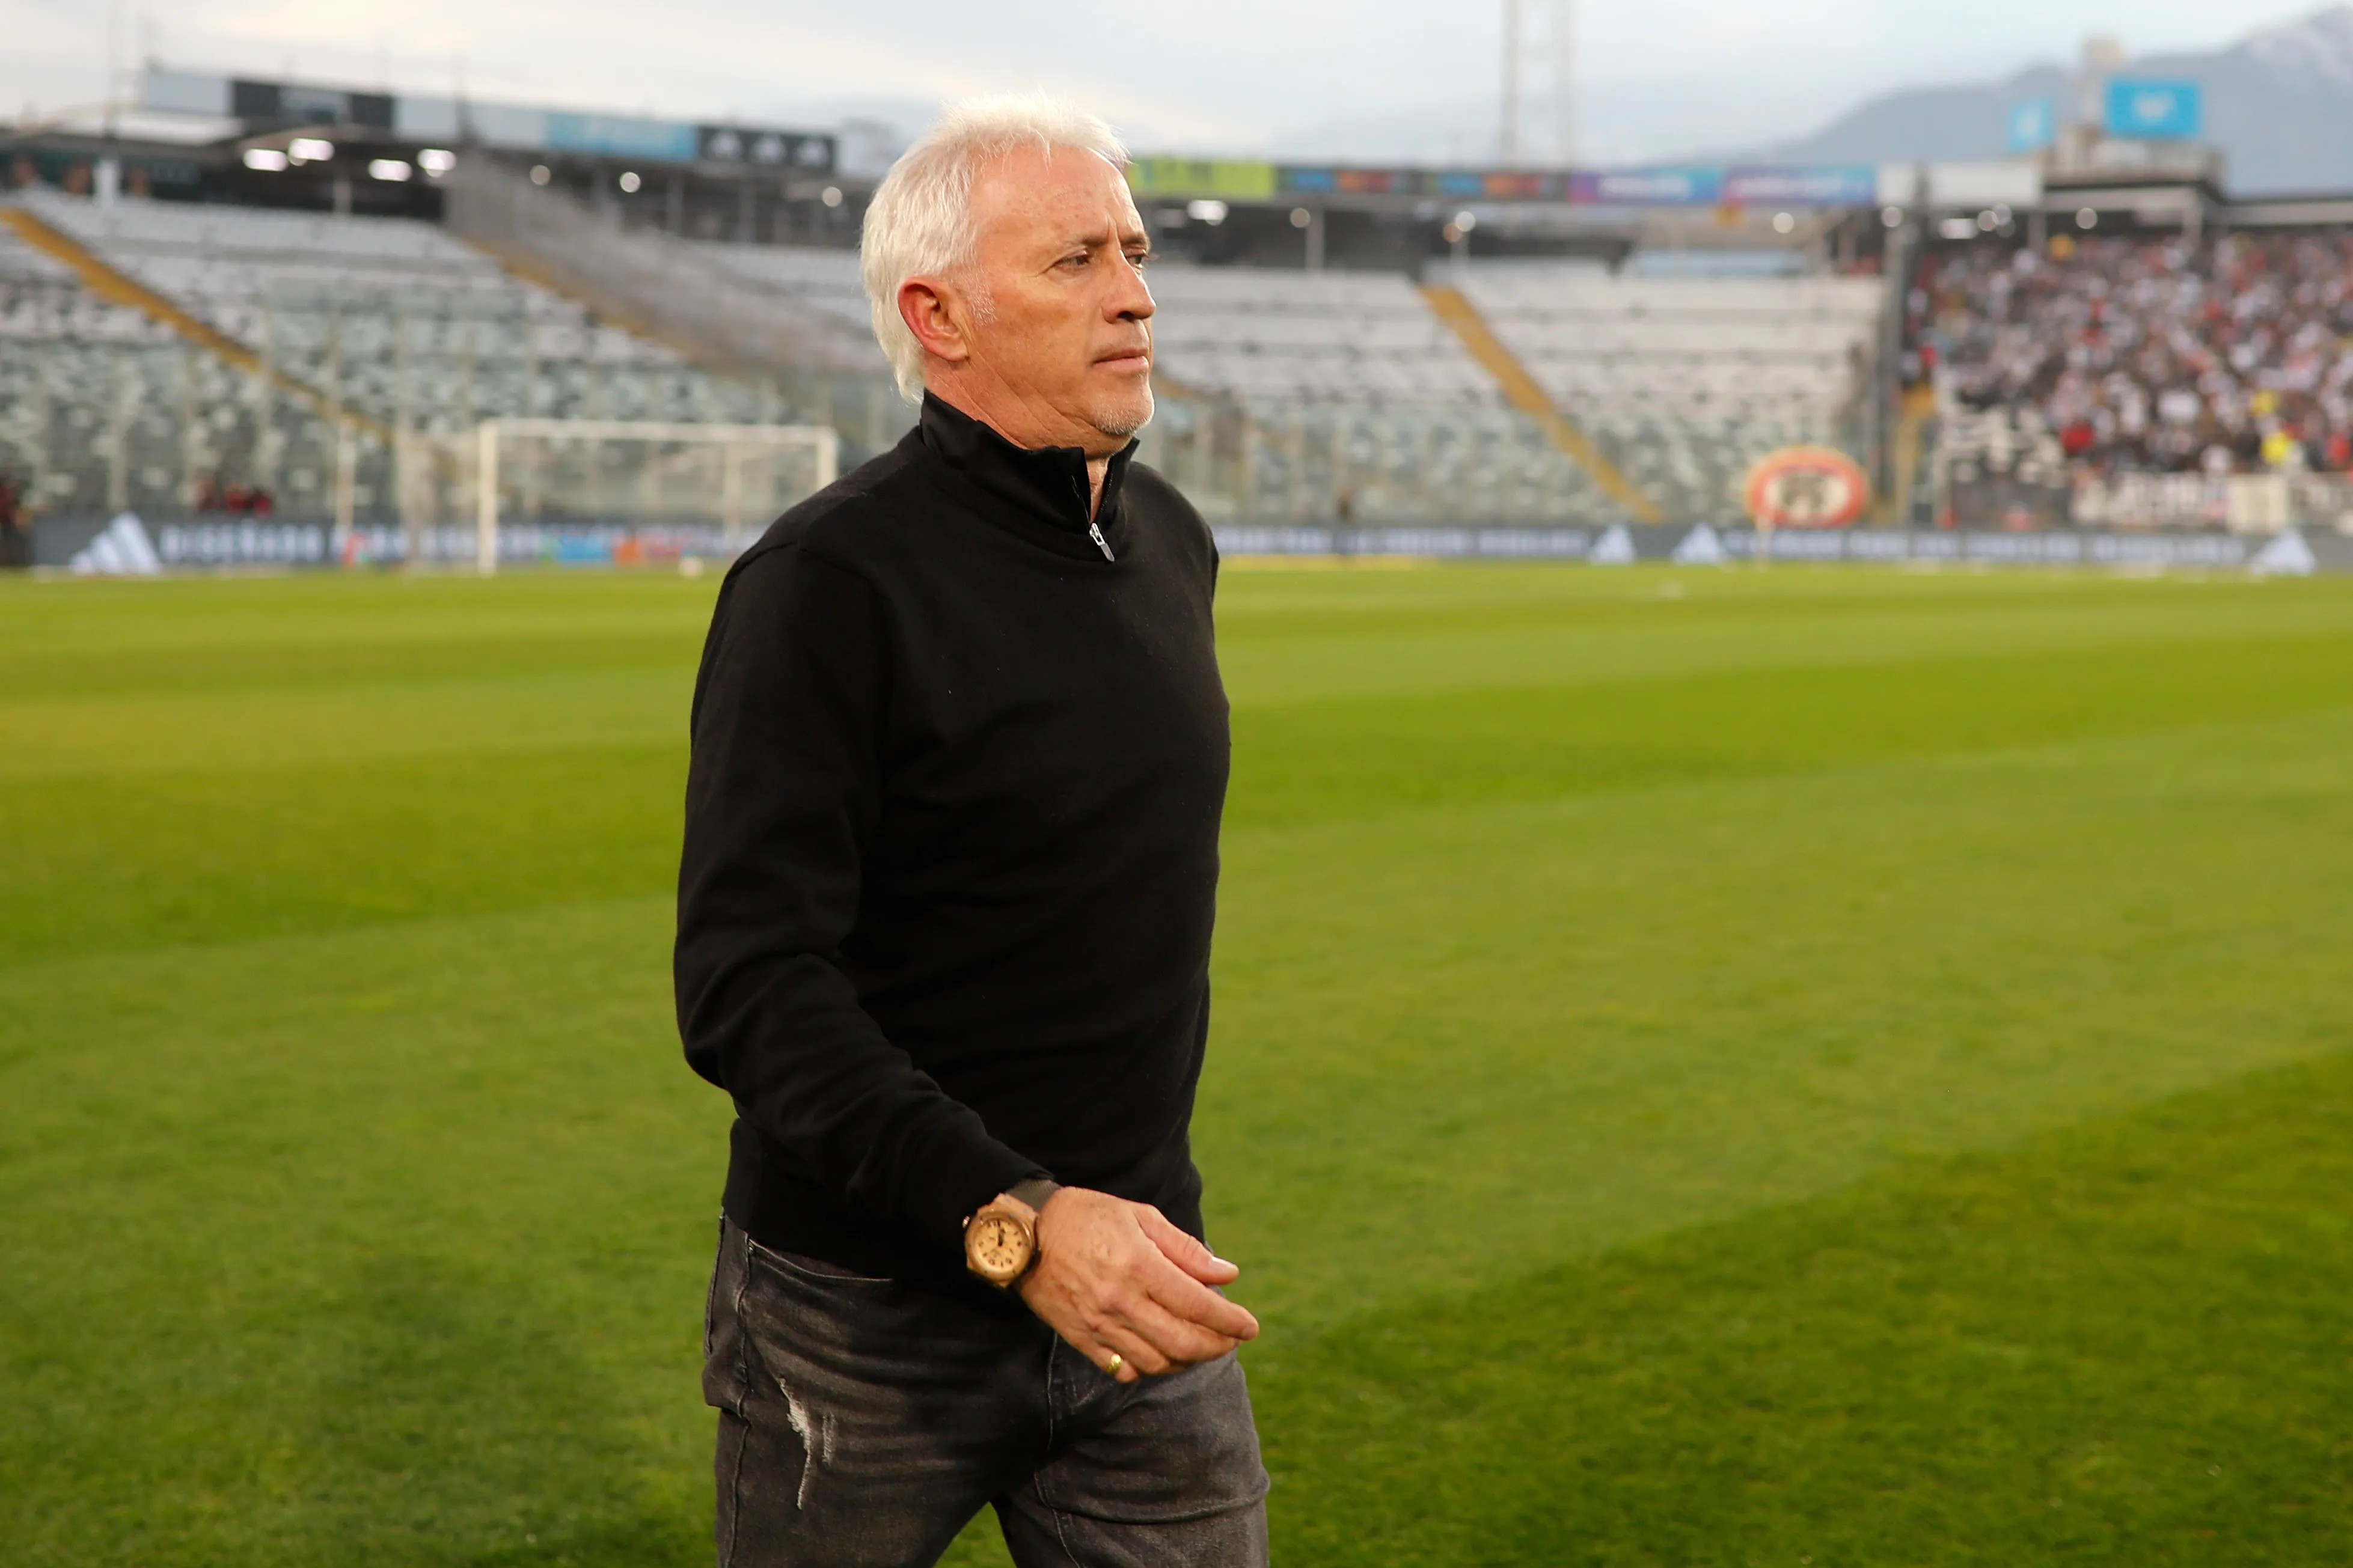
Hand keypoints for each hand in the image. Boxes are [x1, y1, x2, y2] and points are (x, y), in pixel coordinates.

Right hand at [1015, 1187, 1258, 1383]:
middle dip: (1218, 1345)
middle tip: (1232, 1339)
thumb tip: (1227, 1275)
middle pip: (1184, 1342)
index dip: (1230, 1320)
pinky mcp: (1082, 1339)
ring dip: (1188, 1360)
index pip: (1198, 1305)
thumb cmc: (1086, 1216)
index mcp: (1139, 1266)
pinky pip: (1123, 1370)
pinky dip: (1150, 1368)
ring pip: (1158, 1362)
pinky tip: (1163, 1354)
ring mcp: (1099, 1325)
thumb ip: (1185, 1249)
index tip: (1250, 1326)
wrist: (1023, 1235)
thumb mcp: (1140, 1216)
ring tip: (1202, 1346)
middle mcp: (1121, 1302)